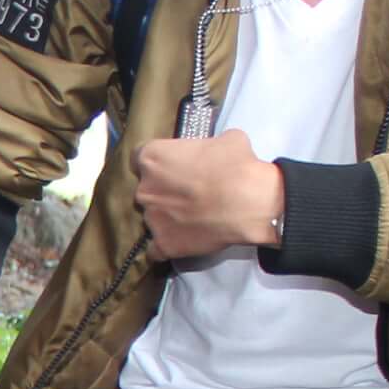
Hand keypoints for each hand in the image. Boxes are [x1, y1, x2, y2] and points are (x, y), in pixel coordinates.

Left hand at [130, 131, 285, 263]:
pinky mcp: (163, 244)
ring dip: (166, 217)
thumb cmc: (236, 166)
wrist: (249, 202)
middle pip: (145, 189)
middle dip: (162, 191)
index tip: (171, 167)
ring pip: (152, 217)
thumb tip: (213, 153)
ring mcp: (151, 219)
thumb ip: (206, 146)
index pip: (139, 158)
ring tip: (192, 217)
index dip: (157, 164)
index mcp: (151, 158)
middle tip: (187, 192)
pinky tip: (180, 240)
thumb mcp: (225, 140)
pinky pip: (155, 249)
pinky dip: (165, 245)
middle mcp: (144, 189)